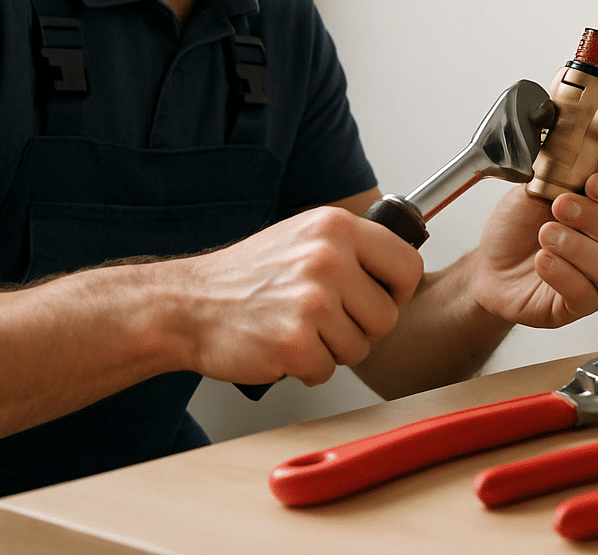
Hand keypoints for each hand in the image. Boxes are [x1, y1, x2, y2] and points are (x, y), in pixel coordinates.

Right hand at [171, 207, 423, 387]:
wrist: (190, 303)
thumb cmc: (250, 274)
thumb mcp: (306, 236)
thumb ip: (354, 247)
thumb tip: (404, 269)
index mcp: (336, 226)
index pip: (408, 264)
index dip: (397, 290)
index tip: (378, 297)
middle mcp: (328, 258)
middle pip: (388, 315)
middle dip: (361, 327)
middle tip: (326, 319)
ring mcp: (312, 300)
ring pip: (360, 347)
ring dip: (332, 348)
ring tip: (299, 327)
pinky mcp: (295, 342)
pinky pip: (328, 370)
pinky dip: (307, 367)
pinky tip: (283, 345)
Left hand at [468, 172, 597, 328]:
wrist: (489, 264)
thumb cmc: (519, 228)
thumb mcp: (535, 191)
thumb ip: (558, 176)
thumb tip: (572, 157)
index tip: (592, 183)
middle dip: (597, 219)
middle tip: (561, 206)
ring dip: (578, 248)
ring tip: (546, 235)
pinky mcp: (579, 305)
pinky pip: (585, 295)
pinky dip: (563, 274)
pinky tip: (543, 261)